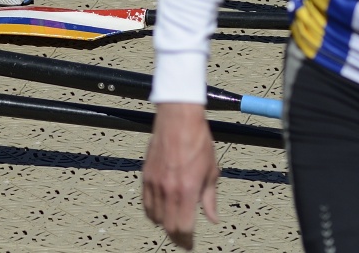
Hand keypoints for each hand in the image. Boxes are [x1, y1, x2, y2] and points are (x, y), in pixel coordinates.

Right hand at [142, 103, 219, 249]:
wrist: (178, 118)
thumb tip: (212, 217)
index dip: (187, 240)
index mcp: (187, 189)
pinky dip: (152, 212)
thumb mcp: (211, 170)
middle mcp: (169, 189)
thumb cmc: (197, 139)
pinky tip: (160, 212)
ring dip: (164, 225)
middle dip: (176, 237)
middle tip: (183, 240)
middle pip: (168, 226)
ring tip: (173, 226)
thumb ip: (209, 198)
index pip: (184, 227)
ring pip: (155, 217)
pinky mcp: (147, 175)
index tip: (190, 244)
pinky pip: (146, 203)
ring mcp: (155, 183)